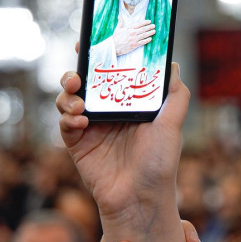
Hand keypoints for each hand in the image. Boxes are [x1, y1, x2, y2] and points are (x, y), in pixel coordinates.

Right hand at [57, 62, 191, 241]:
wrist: (141, 200)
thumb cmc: (160, 164)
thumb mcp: (172, 125)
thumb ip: (175, 95)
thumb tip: (173, 65)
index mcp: (130, 104)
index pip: (113, 73)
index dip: (100, 56)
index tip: (92, 40)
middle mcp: (109, 112)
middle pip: (86, 81)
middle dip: (77, 71)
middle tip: (79, 71)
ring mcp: (91, 127)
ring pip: (69, 98)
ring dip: (68, 93)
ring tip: (78, 98)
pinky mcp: (78, 144)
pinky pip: (65, 123)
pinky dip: (68, 117)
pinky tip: (80, 119)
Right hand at [112, 18, 154, 55]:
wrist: (114, 47)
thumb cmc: (115, 38)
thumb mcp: (117, 29)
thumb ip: (120, 22)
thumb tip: (119, 16)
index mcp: (128, 28)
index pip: (139, 24)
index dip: (145, 22)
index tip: (149, 21)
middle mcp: (132, 33)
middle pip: (143, 29)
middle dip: (149, 27)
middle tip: (154, 26)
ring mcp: (134, 39)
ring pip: (144, 35)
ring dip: (150, 33)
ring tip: (154, 31)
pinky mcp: (135, 45)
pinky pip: (142, 42)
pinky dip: (147, 40)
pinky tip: (150, 38)